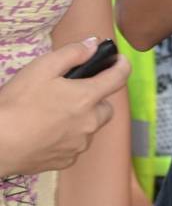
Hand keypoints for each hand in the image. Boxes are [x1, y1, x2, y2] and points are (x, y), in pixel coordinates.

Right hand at [0, 40, 129, 175]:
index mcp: (86, 98)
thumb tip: (93, 45)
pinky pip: (76, 145)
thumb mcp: (42, 67)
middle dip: (97, 98)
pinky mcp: (66, 161)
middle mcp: (89, 124)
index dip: (121, 65)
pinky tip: (48, 131)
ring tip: (56, 112)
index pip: (119, 78)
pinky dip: (69, 137)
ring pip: (91, 128)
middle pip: (106, 107)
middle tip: (74, 91)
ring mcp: (78, 145)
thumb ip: (72, 53)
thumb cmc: (17, 104)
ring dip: (83, 118)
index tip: (119, 60)